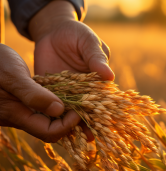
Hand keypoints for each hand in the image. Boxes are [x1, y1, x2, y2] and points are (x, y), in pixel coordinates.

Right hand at [0, 44, 80, 141]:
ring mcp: (21, 111)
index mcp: (15, 115)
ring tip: (79, 103)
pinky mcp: (23, 103)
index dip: (67, 125)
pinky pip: (44, 111)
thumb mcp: (13, 76)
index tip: (78, 110)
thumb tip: (58, 110)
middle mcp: (20, 118)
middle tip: (83, 108)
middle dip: (69, 122)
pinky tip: (66, 97)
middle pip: (51, 130)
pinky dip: (57, 106)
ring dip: (64, 114)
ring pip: (48, 121)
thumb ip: (33, 95)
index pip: (49, 132)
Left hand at [28, 0, 114, 141]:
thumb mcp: (88, 42)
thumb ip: (96, 58)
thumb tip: (109, 76)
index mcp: (96, 79)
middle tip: (93, 137)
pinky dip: (56, 116)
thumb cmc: (76, 34)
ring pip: (72, 110)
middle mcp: (83, 88)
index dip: (107, 110)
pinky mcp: (51, 90)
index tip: (110, 124)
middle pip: (89, 108)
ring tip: (77, 139)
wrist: (53, 31)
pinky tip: (57, 127)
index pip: (104, 98)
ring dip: (74, 124)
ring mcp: (67, 91)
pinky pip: (54, 105)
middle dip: (92, 123)